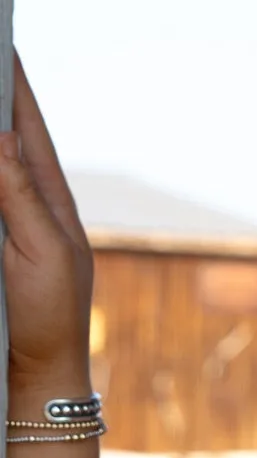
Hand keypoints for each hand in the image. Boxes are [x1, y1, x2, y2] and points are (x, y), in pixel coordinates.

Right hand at [0, 55, 94, 394]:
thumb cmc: (51, 317)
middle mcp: (25, 202)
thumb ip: (20, 196)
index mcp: (49, 198)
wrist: (35, 374)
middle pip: (1, 136)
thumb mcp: (43, 254)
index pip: (25, 126)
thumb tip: (2, 137)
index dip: (12, 83)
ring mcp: (4, 222)